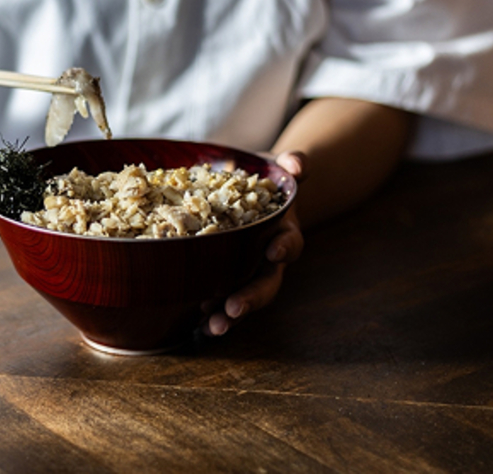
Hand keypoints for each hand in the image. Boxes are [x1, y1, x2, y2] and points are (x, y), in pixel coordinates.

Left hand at [200, 151, 305, 336]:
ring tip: (213, 327)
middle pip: (266, 283)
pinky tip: (195, 327)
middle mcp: (267, 260)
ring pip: (244, 300)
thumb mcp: (277, 169)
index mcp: (282, 233)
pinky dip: (210, 317)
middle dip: (251, 297)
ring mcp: (247, 274)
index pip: (289, 243)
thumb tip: (297, 164)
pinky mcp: (227, 281)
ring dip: (230, 316)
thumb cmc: (265, 181)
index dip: (284, 247)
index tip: (274, 250)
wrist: (253, 196)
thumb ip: (291, 163)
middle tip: (234, 309)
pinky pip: (221, 303)